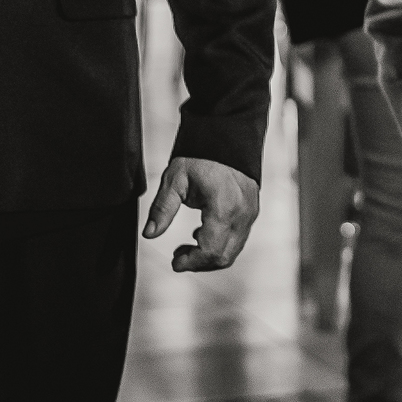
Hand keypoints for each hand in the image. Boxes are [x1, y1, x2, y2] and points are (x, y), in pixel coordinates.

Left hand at [143, 157, 259, 271]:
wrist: (227, 138)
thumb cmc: (200, 156)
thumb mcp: (175, 180)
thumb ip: (162, 209)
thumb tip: (149, 234)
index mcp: (223, 208)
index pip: (211, 251)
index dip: (192, 262)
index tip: (174, 263)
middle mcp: (242, 215)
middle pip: (224, 257)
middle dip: (199, 263)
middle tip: (178, 256)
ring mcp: (250, 214)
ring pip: (233, 251)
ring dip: (209, 255)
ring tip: (187, 246)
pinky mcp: (252, 212)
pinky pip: (238, 239)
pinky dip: (220, 244)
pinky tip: (201, 233)